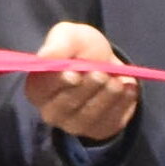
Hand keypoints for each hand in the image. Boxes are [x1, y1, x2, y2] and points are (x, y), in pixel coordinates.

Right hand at [28, 18, 138, 141]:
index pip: (42, 89)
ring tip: (116, 80)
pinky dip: (122, 103)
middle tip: (101, 73)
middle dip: (88, 87)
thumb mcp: (70, 35)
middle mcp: (52, 112)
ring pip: (90, 115)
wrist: (108, 64)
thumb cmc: (82, 50)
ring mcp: (75, 125)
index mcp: (38, 88)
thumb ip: (58, 43)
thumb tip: (46, 56)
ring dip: (107, 95)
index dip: (59, 81)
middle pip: (68, 104)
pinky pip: (110, 121)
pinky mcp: (98, 130)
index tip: (75, 73)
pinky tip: (126, 88)